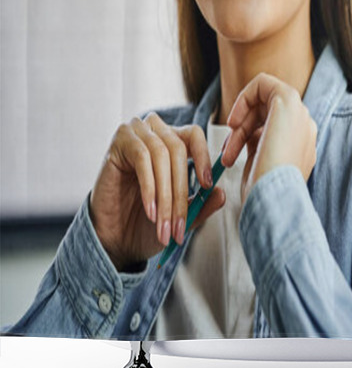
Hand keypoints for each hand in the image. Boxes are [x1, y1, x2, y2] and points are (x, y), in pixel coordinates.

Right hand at [89, 113, 225, 271]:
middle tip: (180, 224)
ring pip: (162, 155)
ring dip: (165, 194)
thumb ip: (201, 204)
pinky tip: (150, 210)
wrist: (113, 237)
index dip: (204, 156)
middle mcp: (156, 130)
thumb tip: (222, 193)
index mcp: (173, 140)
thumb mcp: (180, 215)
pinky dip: (149, 187)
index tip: (207, 184)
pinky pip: (142, 157)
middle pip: (179, 149)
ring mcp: (137, 132)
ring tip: (164, 225)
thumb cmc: (146, 222)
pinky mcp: (119, 142)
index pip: (194, 135)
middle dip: (181, 191)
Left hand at [222, 73, 317, 204]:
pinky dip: (243, 98)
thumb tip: (249, 136)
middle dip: (242, 128)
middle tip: (227, 152)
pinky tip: (234, 123)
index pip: (273, 126)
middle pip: (267, 112)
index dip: (250, 133)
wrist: (274, 198)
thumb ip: (259, 144)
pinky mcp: (288, 100)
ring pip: (263, 99)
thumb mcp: (261, 164)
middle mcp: (305, 126)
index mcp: (302, 143)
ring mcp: (299, 112)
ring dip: (241, 121)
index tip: (233, 150)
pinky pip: (263, 82)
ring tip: (228, 149)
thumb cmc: (264, 192)